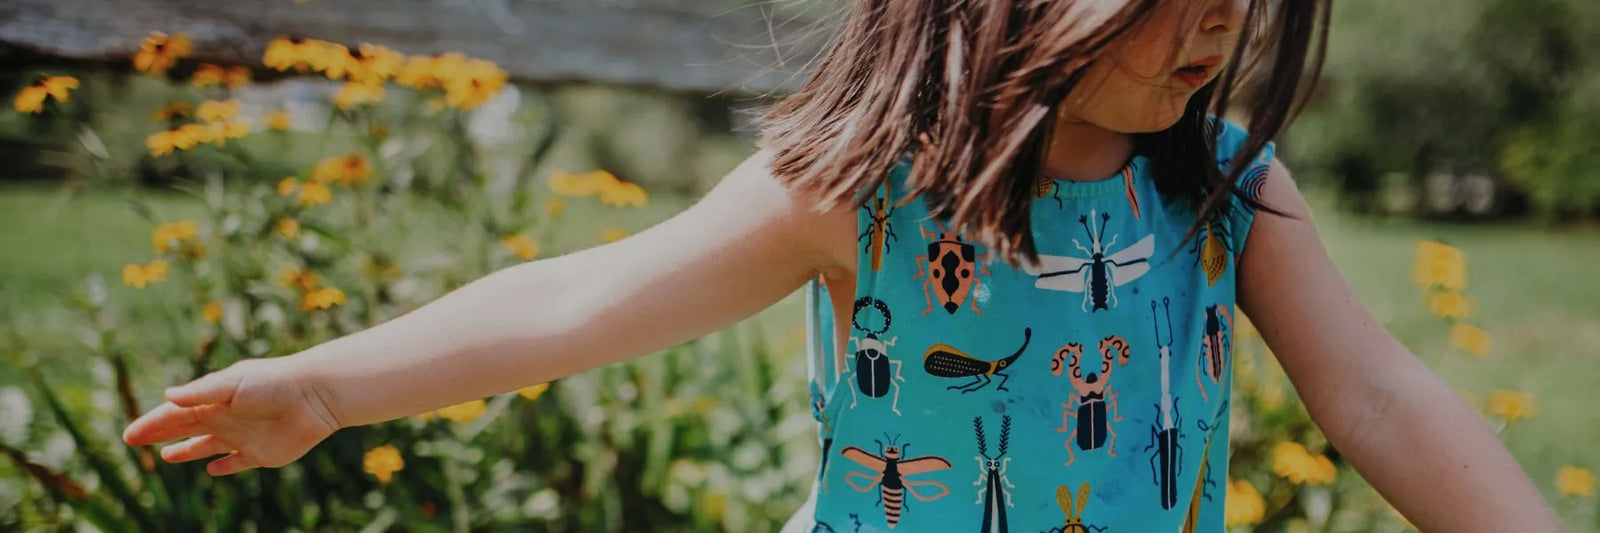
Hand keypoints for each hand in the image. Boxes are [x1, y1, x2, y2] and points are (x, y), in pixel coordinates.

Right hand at [121, 356, 340, 475]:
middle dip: (160, 434)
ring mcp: (243, 437)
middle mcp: (226, 418)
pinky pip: (238, 463)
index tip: (129, 435)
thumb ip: (202, 392)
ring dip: (187, 450)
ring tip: (167, 455)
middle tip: (134, 441)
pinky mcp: (262, 454)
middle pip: (185, 429)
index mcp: (215, 399)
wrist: (315, 396)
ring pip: (207, 446)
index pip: (175, 414)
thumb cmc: (274, 383)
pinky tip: (213, 469)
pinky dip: (225, 467)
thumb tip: (168, 397)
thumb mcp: (233, 384)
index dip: (152, 424)